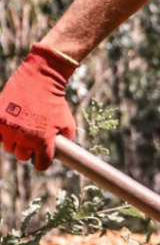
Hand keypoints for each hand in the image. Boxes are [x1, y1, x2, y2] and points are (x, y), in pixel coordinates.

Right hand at [0, 45, 77, 170]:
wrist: (40, 80)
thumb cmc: (56, 103)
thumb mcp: (67, 124)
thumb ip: (65, 141)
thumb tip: (58, 152)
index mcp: (42, 141)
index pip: (41, 165)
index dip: (43, 161)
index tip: (43, 156)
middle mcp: (23, 137)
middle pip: (22, 157)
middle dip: (28, 151)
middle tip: (32, 141)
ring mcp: (8, 128)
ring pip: (9, 147)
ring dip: (15, 142)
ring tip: (22, 130)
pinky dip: (4, 132)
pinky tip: (12, 124)